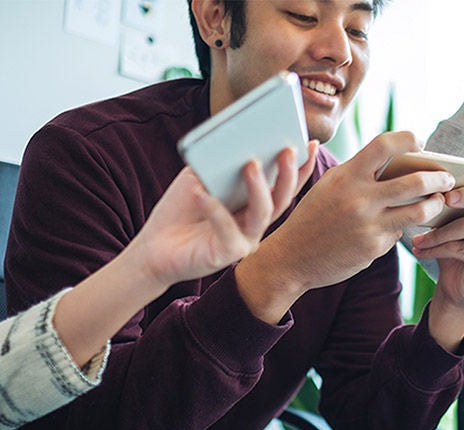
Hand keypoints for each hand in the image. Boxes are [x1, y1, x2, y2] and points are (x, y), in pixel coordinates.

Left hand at [132, 148, 300, 288]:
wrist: (153, 247)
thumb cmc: (180, 210)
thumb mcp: (198, 177)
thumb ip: (216, 161)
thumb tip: (236, 140)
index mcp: (255, 203)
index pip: (285, 183)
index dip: (301, 165)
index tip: (310, 142)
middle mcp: (256, 222)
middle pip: (283, 197)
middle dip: (289, 173)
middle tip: (287, 149)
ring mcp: (245, 240)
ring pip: (264, 213)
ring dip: (260, 188)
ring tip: (250, 164)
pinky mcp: (226, 254)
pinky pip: (228, 231)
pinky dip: (216, 212)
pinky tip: (202, 193)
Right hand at [235, 132, 456, 321]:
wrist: (291, 258)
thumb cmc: (312, 217)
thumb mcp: (327, 185)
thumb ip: (356, 170)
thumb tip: (385, 153)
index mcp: (346, 176)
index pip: (384, 145)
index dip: (408, 139)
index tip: (420, 143)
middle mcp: (359, 199)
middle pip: (415, 181)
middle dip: (438, 178)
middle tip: (447, 178)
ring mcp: (369, 225)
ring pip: (419, 210)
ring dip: (435, 204)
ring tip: (439, 201)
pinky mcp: (374, 248)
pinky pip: (399, 232)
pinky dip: (403, 227)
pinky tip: (402, 225)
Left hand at [411, 184, 463, 350]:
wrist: (455, 284)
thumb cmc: (453, 242)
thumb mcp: (453, 216)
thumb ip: (453, 198)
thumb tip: (430, 182)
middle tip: (445, 198)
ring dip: (437, 232)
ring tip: (417, 237)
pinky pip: (460, 247)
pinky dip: (436, 248)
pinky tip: (420, 249)